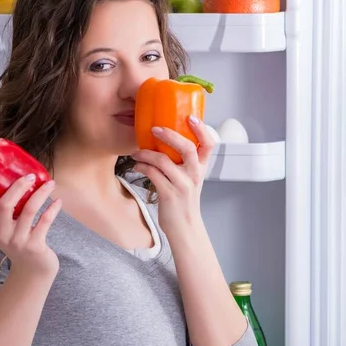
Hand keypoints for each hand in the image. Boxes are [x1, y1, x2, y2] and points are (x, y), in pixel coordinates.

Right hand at [0, 174, 61, 280]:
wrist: (33, 271)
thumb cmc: (20, 244)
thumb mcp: (6, 232)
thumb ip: (6, 214)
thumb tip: (18, 182)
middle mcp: (2, 236)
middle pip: (5, 206)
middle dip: (18, 187)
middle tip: (30, 176)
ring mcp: (18, 241)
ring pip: (29, 210)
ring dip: (41, 193)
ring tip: (50, 183)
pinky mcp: (35, 246)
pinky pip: (45, 221)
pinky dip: (53, 208)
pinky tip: (58, 201)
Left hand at [131, 116, 214, 235]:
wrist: (184, 228)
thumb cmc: (183, 201)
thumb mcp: (190, 179)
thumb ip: (184, 162)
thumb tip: (166, 141)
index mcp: (201, 168)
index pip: (209, 144)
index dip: (202, 129)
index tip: (191, 117)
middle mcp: (194, 174)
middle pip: (186, 147)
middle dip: (169, 135)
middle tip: (155, 129)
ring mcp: (182, 184)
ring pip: (163, 160)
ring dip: (146, 153)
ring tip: (136, 152)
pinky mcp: (169, 194)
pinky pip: (153, 174)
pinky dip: (142, 166)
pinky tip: (137, 165)